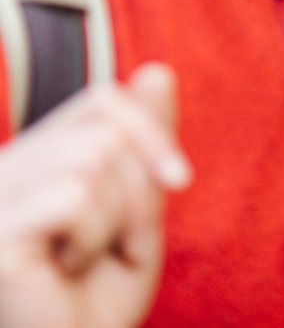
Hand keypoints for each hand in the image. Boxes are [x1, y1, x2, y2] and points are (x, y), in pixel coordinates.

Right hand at [0, 63, 190, 327]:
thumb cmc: (98, 300)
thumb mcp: (138, 210)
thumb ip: (144, 143)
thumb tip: (156, 70)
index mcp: (34, 160)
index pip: (103, 101)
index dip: (151, 132)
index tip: (179, 180)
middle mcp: (4, 170)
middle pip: (104, 129)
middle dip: (138, 188)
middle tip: (116, 245)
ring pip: (93, 158)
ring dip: (118, 217)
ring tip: (87, 259)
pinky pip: (73, 196)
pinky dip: (93, 235)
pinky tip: (66, 271)